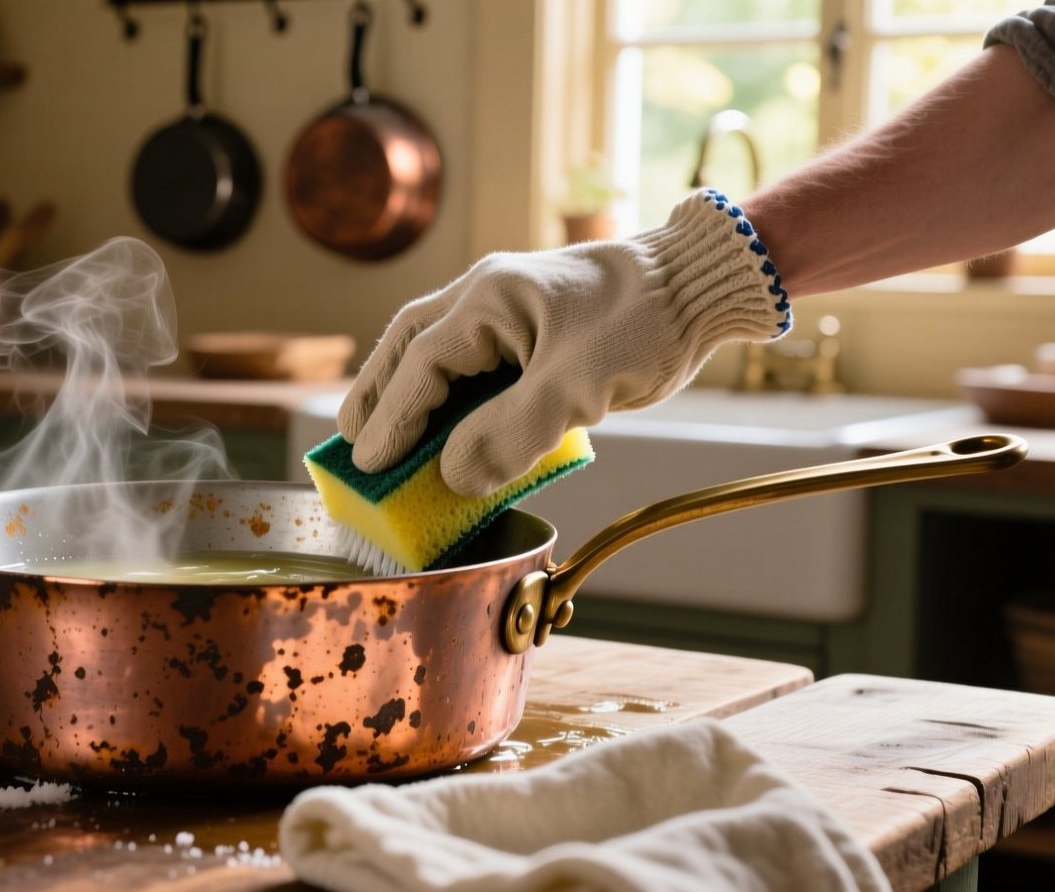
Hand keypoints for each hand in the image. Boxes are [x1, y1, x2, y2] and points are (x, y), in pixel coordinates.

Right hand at [338, 189, 790, 496]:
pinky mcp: (532, 320)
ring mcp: (508, 302)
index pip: (421, 366)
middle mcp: (486, 293)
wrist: (703, 284)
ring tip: (382, 432)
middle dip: (377, 394)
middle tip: (351, 443)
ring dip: (405, 389)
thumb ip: (511, 435)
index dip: (391, 419)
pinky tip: (445, 419)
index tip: (367, 463)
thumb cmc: (645, 325)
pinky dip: (446, 388)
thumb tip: (453, 477)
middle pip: (408, 344)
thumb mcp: (579, 388)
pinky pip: (471, 355)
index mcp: (488, 298)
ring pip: (434, 346)